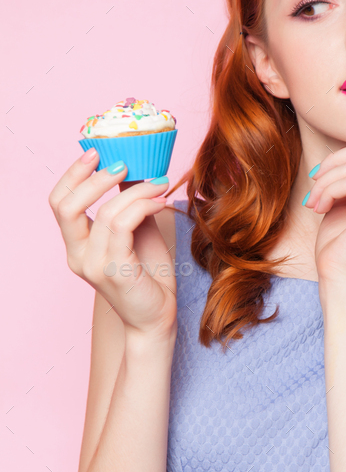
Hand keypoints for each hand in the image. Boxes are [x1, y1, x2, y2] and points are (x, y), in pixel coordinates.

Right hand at [48, 150, 176, 337]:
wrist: (157, 318)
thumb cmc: (147, 275)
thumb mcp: (135, 230)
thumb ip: (127, 203)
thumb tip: (130, 166)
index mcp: (76, 246)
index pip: (59, 203)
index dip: (72, 174)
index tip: (95, 153)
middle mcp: (78, 256)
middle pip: (66, 206)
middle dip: (96, 178)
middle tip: (125, 162)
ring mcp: (93, 266)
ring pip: (106, 213)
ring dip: (137, 191)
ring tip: (159, 184)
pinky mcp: (115, 272)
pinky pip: (124, 227)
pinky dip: (144, 206)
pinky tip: (161, 201)